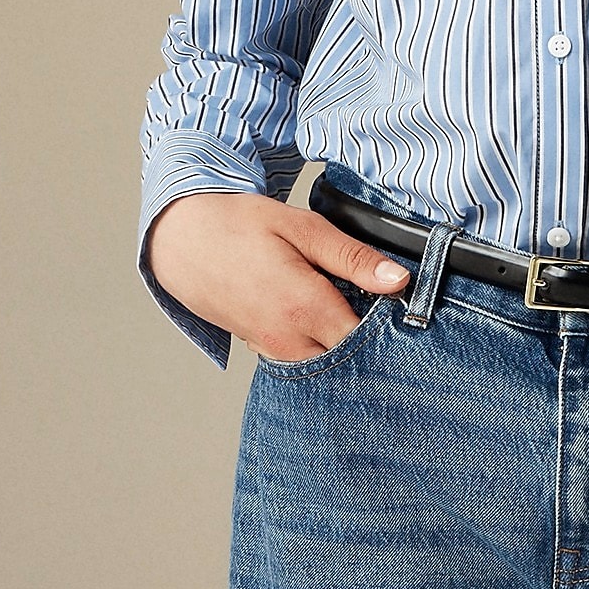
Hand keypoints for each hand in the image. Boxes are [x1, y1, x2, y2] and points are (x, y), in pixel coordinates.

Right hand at [145, 189, 411, 362]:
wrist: (182, 240)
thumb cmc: (241, 226)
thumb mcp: (303, 229)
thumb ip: (353, 258)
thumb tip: (400, 280)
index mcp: (304, 308)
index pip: (366, 340)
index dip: (391, 327)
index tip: (406, 307)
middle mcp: (288, 340)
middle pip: (349, 357)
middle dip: (372, 338)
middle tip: (384, 305)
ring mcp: (272, 349)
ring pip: (326, 362)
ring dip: (344, 341)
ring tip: (352, 305)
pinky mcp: (261, 349)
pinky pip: (302, 358)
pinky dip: (319, 343)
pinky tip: (325, 314)